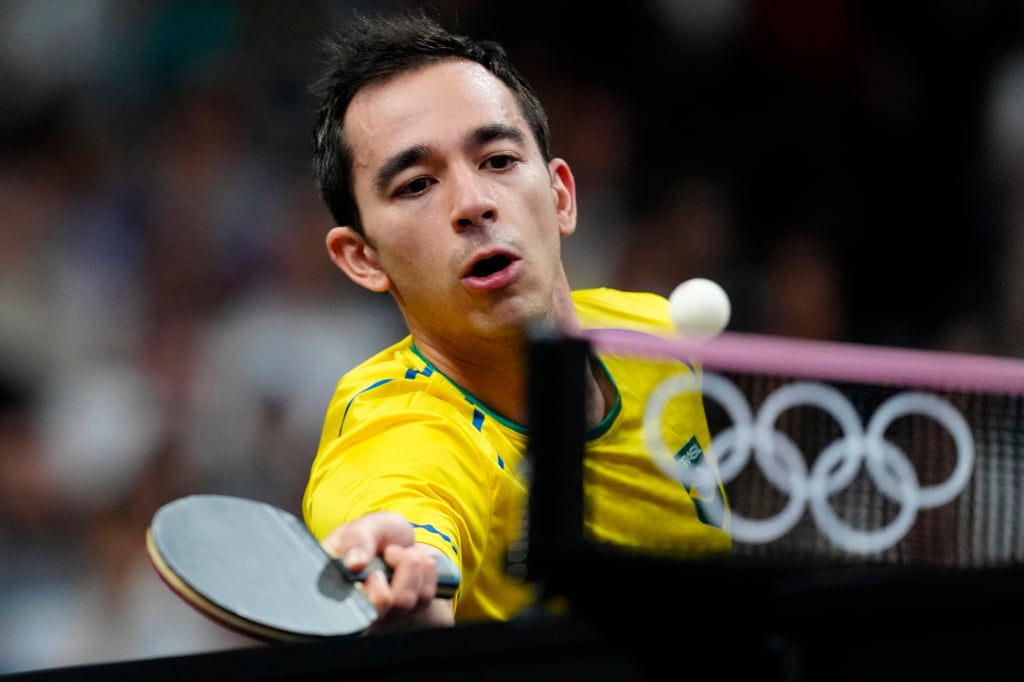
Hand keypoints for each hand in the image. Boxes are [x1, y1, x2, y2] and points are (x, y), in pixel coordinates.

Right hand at [320, 511, 454, 627]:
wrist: (402, 539)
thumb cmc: (377, 533)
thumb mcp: (366, 526)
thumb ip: (357, 540)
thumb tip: (353, 564)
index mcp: (335, 584)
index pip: (340, 609)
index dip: (362, 593)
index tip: (375, 573)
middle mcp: (356, 606)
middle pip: (376, 611)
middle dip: (390, 573)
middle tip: (392, 552)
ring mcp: (382, 613)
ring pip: (403, 603)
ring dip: (410, 567)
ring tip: (400, 552)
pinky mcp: (408, 612)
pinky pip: (424, 597)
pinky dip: (424, 572)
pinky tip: (413, 561)